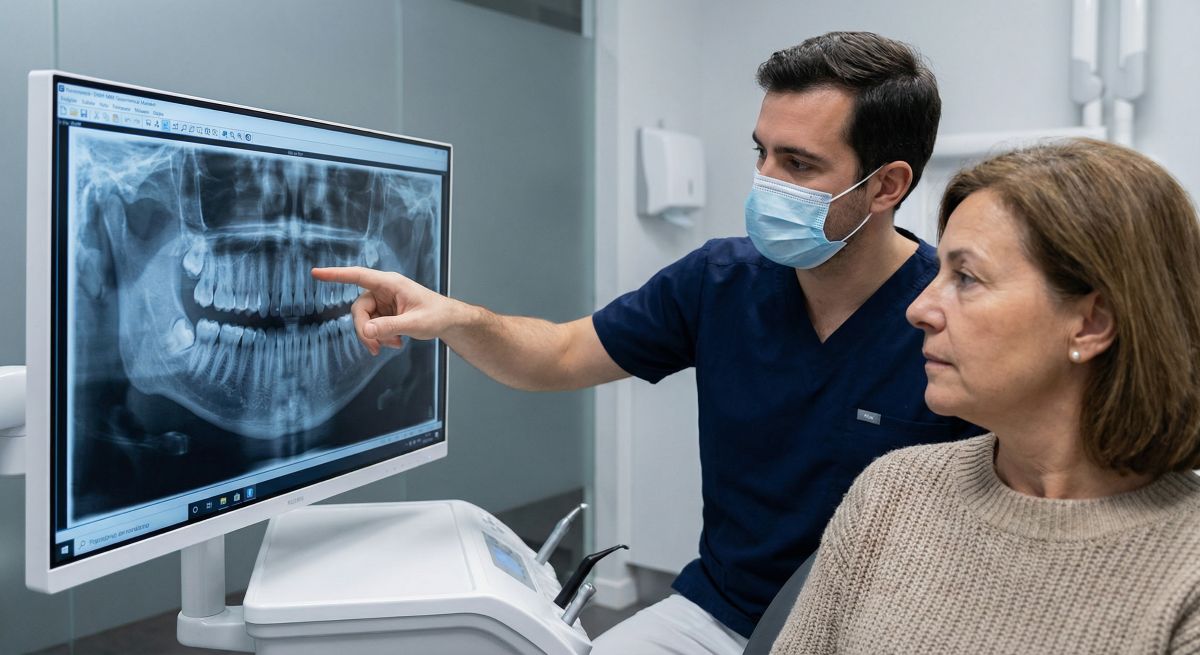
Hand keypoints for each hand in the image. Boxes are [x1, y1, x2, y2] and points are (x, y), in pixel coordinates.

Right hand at [310, 267, 461, 355]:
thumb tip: (367, 330)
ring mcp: (383, 301)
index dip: (336, 275)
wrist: (448, 320)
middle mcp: (384, 290)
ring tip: (394, 345)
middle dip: (365, 331)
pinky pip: (372, 325)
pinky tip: (395, 342)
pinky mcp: (385, 312)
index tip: (316, 273)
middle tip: (376, 349)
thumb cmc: (436, 315)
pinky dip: (380, 337)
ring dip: (375, 336)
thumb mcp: (415, 323)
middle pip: (359, 309)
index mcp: (391, 284)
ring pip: (364, 320)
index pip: (359, 276)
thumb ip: (390, 326)